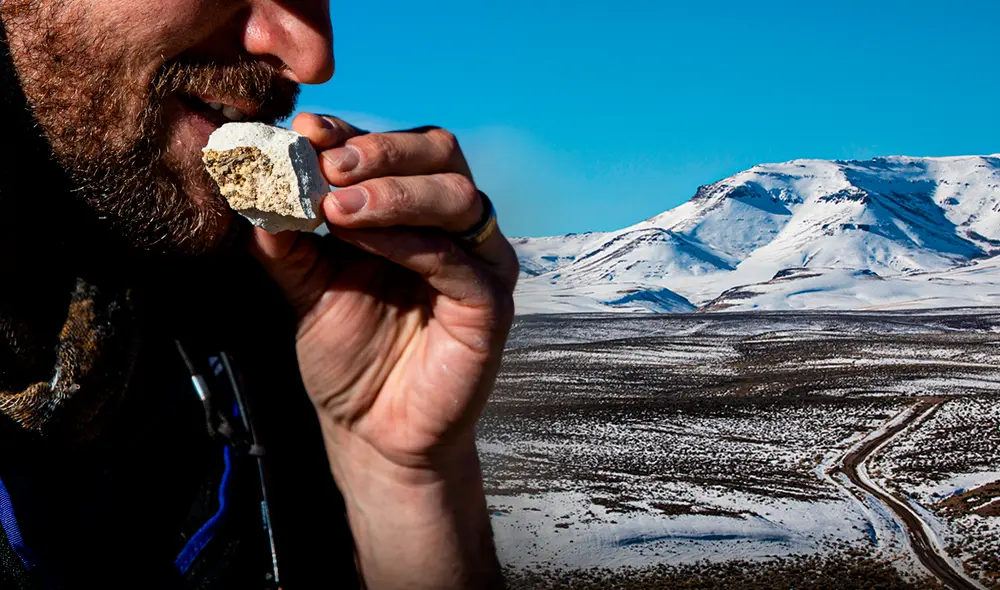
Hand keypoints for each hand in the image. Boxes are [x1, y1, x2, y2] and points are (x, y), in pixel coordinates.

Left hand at [248, 113, 515, 586]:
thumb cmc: (348, 355)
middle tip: (325, 162)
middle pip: (441, 154)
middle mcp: (454, 227)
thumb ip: (287, 238)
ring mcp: (479, 262)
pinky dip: (407, 239)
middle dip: (381, 151)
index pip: (397, 150)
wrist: (372, 431)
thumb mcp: (305, 286)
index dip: (353, 134)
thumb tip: (253, 181)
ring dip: (393, 191)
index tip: (304, 133)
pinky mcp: (489, 304)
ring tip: (336, 205)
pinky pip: (457, 259)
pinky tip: (360, 239)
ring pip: (458, 196)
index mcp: (414, 211)